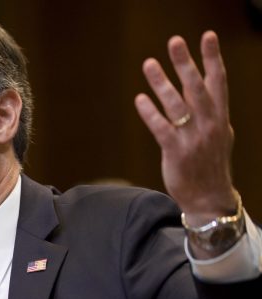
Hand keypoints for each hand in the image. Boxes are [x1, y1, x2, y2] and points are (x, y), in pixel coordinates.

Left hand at [134, 31, 236, 225]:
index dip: (212, 58)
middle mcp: (209, 125)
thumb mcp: (218, 134)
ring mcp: (193, 139)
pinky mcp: (176, 153)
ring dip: (162, 83)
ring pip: (176, 105)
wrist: (208, 198)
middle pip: (197, 88)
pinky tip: (140, 99)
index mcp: (220, 117)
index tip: (207, 36)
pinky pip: (162, 129)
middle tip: (174, 41)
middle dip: (186, 63)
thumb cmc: (210, 163)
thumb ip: (209, 110)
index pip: (218, 82)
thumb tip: (200, 85)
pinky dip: (150, 113)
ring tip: (149, 63)